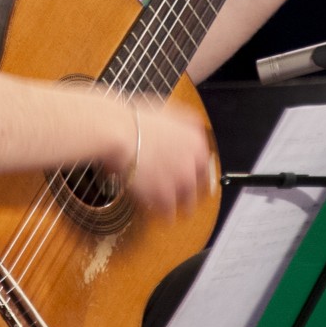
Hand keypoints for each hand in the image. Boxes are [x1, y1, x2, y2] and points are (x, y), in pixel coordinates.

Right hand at [107, 93, 214, 218]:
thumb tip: (189, 126)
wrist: (117, 132)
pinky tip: (155, 212)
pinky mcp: (164, 198)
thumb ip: (184, 123)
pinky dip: (161, 215)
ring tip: (169, 210)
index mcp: (197, 143)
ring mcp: (181, 182)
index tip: (192, 180)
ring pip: (187, 205)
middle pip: (201, 189)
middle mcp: (194, 164)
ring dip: (178, 207)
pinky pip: (168, 215)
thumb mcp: (168, 111)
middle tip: (181, 198)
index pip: (207, 167)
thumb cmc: (134, 119)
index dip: (197, 175)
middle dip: (190, 194)